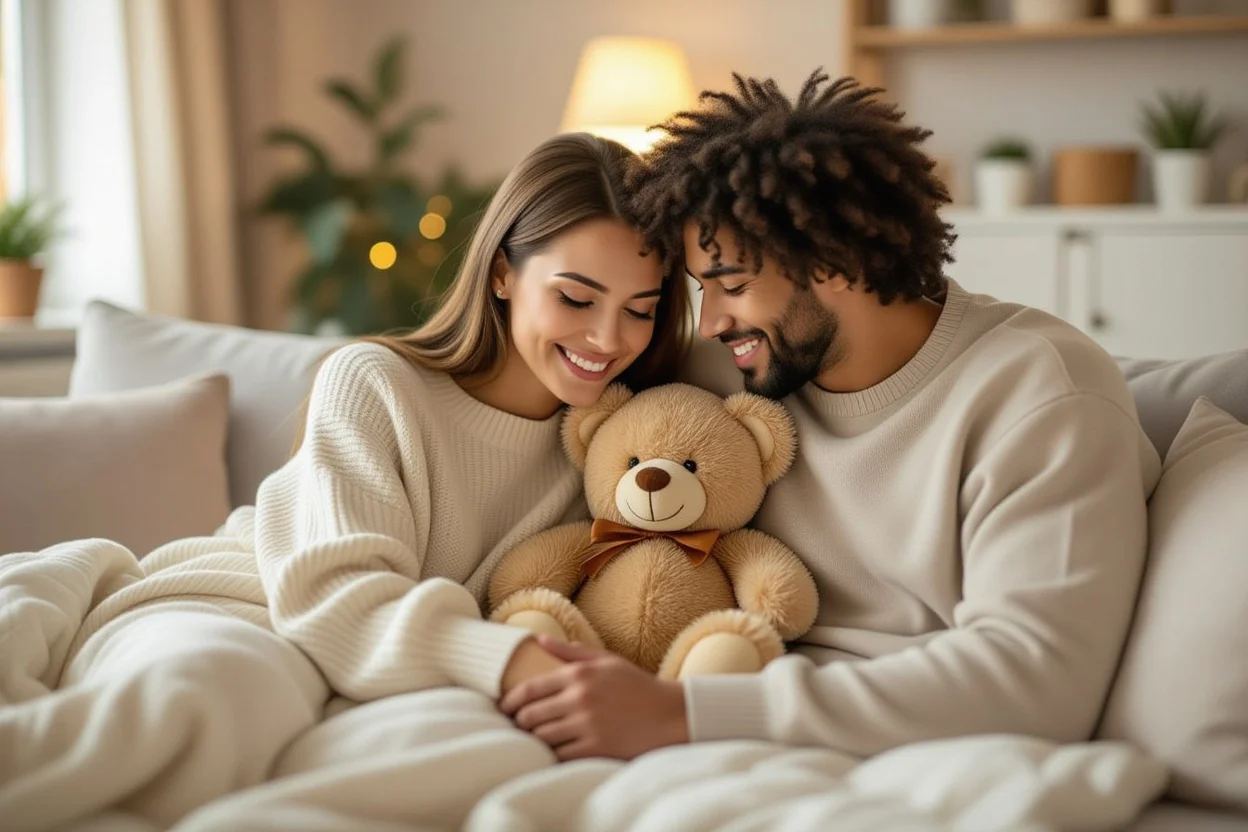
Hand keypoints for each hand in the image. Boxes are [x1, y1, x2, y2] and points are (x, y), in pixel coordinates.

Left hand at [499, 636, 688, 761]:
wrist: (670, 715)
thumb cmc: (637, 686)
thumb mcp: (607, 661)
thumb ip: (571, 652)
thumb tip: (540, 639)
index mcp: (579, 675)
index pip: (530, 689)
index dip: (510, 700)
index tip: (504, 707)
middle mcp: (580, 699)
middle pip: (530, 714)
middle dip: (520, 721)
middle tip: (518, 724)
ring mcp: (587, 725)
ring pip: (542, 736)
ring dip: (534, 738)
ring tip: (532, 737)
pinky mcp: (596, 748)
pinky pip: (560, 754)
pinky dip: (552, 753)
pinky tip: (553, 750)